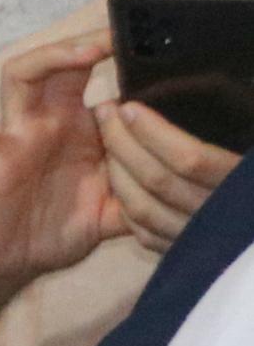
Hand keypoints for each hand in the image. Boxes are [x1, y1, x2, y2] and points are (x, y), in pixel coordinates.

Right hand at [0, 32, 122, 287]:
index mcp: (77, 130)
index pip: (97, 82)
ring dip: (50, 58)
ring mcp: (18, 136)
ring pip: (22, 79)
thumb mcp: (112, 213)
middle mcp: (47, 123)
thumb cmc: (52, 233)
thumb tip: (177, 188)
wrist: (6, 265)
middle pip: (60, 65)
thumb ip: (141, 195)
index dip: (117, 63)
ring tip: (83, 52)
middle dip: (87, 43)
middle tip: (117, 35)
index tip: (146, 47)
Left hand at [96, 99, 241, 255]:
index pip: (190, 159)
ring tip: (106, 140)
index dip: (156, 134)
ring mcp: (203, 243)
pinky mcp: (191, 259)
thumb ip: (246, 119)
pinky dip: (130, 209)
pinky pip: (149, 235)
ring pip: (145, 210)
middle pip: (158, 182)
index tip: (131, 106)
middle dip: (125, 144)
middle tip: (106, 112)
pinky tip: (121, 183)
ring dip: (118, 174)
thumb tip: (244, 86)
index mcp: (245, 187)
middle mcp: (221, 219)